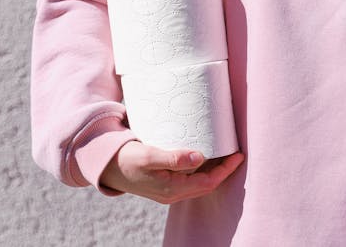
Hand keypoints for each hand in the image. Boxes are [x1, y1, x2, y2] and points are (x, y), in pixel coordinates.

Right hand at [100, 141, 243, 203]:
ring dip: (213, 171)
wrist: (107, 167)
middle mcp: (173, 193)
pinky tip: (201, 158)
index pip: (208, 182)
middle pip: (207, 185)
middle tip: (234, 152)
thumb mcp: (148, 155)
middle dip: (223, 171)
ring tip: (222, 153)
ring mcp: (168, 191)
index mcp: (172, 188)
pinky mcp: (164, 184)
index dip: (226, 169)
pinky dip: (200, 170)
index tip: (238, 154)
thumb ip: (173, 158)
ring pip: (199, 184)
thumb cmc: (126, 159)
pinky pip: (189, 181)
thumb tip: (200, 157)